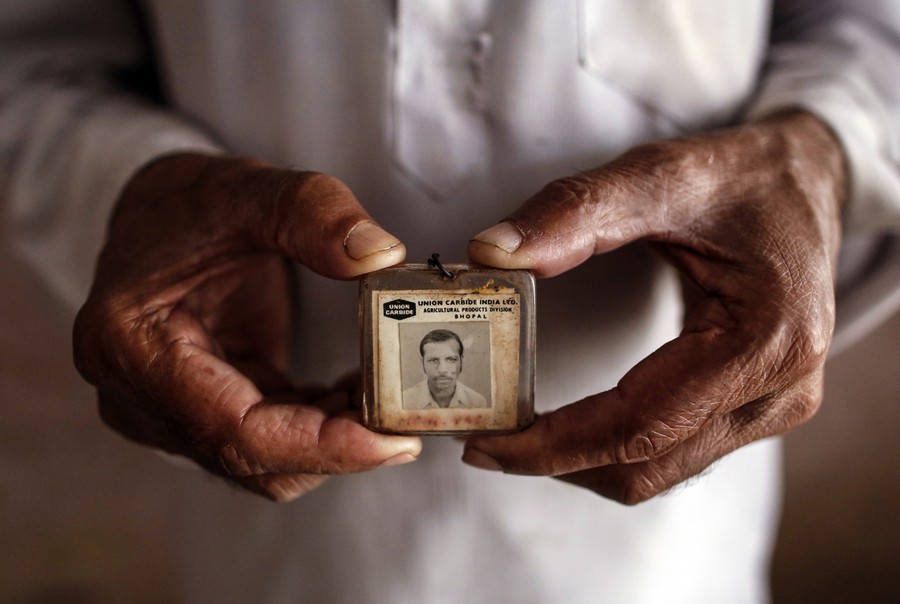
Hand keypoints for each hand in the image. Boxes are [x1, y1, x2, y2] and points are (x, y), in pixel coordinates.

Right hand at [73, 153, 420, 501]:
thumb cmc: (189, 202)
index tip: (391, 438)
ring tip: (388, 389)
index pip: (231, 430)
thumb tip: (381, 256)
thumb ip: (312, 212)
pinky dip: (320, 425)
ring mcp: (168, 414)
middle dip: (337, 446)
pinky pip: (270, 441)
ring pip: (265, 462)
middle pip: (252, 460)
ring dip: (333, 438)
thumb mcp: (249, 189)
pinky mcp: (204, 412)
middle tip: (408, 412)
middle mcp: (137, 397)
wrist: (158, 217)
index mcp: (131, 346)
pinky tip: (359, 389)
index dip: (317, 446)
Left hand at [463, 111, 845, 503]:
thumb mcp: (662, 174)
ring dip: (582, 462)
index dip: (554, 444)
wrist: (808, 179)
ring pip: (659, 469)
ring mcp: (775, 407)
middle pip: (647, 463)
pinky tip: (567, 426)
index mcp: (769, 341)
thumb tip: (491, 253)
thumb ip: (576, 211)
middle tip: (481, 438)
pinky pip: (675, 452)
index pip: (639, 424)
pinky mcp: (757, 406)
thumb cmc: (745, 176)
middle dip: (556, 460)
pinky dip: (613, 449)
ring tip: (514, 434)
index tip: (486, 443)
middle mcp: (782, 390)